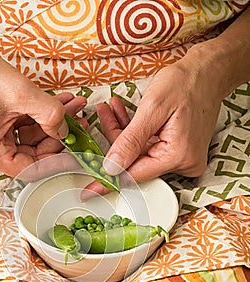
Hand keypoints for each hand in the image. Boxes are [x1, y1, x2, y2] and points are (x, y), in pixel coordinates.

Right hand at [0, 35, 85, 176]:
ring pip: (26, 141)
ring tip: (69, 106)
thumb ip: (52, 116)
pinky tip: (53, 104)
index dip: (57, 159)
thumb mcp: (23, 94)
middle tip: (77, 120)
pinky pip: (16, 132)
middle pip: (30, 155)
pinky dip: (34, 119)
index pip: (31, 168)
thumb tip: (66, 131)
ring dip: (47, 124)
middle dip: (55, 135)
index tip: (75, 149)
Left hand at [83, 54, 223, 196]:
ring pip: (139, 154)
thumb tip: (111, 168)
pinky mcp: (179, 152)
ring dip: (123, 133)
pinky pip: (149, 148)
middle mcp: (183, 163)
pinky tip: (124, 114)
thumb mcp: (152, 108)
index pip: (134, 175)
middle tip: (103, 115)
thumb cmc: (185, 83)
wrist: (209, 72)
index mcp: (177, 156)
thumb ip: (130, 140)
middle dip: (115, 141)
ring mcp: (182, 159)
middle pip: (135, 163)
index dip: (108, 180)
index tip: (89, 192)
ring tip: (112, 109)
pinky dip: (135, 133)